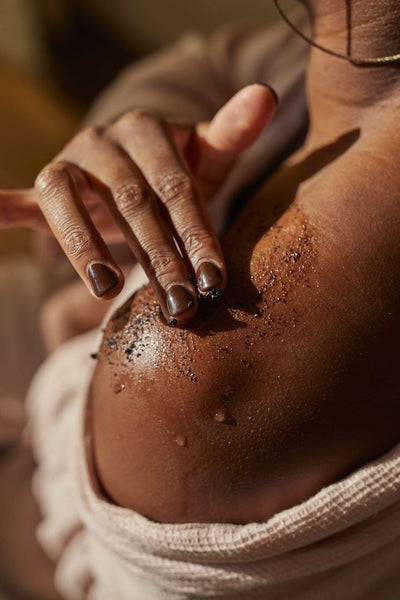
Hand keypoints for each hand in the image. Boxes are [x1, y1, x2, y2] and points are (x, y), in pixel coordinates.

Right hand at [0, 84, 276, 323]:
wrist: (138, 176)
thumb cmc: (179, 174)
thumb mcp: (207, 157)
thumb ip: (230, 132)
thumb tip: (266, 95)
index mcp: (146, 129)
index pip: (176, 188)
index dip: (197, 234)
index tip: (216, 281)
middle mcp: (102, 140)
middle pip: (131, 203)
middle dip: (158, 258)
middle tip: (179, 306)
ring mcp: (69, 164)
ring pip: (67, 202)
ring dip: (84, 247)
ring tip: (106, 290)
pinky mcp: (43, 190)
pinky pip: (19, 200)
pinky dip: (0, 209)